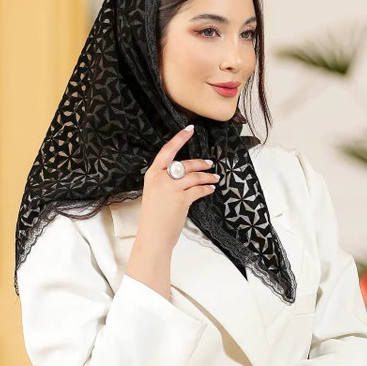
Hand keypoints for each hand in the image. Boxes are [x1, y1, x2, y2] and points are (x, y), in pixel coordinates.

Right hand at [138, 125, 219, 252]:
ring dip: (207, 177)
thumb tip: (183, 174)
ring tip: (214, 178)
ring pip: (195, 176)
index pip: (167, 151)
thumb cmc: (153, 217)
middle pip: (184, 164)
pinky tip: (210, 189)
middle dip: (200, 164)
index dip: (179, 138)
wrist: (153, 236)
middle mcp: (161, 178)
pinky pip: (199, 189)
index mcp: (152, 174)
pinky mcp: (182, 199)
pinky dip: (206, 189)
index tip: (190, 129)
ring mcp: (172, 188)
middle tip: (209, 164)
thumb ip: (165, 181)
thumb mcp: (154, 193)